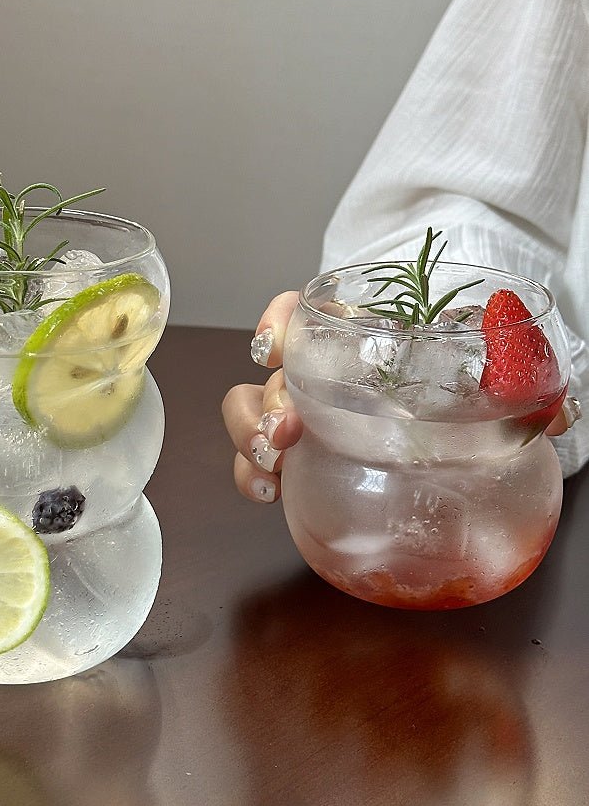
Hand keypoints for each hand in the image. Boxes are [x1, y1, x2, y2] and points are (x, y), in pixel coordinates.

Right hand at [222, 292, 578, 503]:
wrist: (451, 414)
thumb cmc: (458, 379)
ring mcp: (303, 416)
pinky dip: (252, 477)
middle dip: (265, 400)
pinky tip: (270, 495)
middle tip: (289, 431)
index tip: (278, 345)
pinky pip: (258, 464)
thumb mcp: (488, 373)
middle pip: (267, 373)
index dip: (276, 321)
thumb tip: (562, 412)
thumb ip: (522, 384)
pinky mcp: (302, 459)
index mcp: (354, 337)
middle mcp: (318, 372)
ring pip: (248, 412)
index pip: (298, 310)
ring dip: (249, 435)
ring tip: (272, 465)